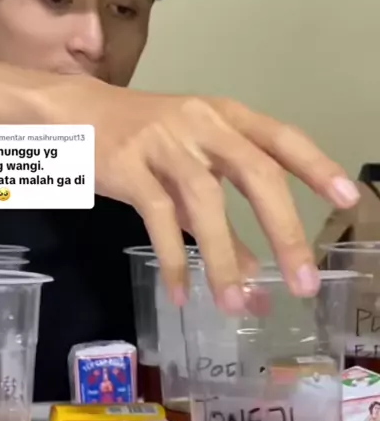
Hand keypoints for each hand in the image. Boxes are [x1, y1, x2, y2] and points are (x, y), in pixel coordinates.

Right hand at [47, 79, 358, 310]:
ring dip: (225, 259)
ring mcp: (164, 143)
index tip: (347, 200)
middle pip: (255, 172)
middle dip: (284, 231)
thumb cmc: (144, 143)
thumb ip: (226, 223)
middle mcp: (203, 124)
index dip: (316, 167)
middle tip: (302, 284)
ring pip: (205, 202)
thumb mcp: (191, 174)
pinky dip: (174, 260)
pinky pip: (157, 219)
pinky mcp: (128, 166)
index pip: (282, 139)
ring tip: (236, 306)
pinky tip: (181, 295)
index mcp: (226, 118)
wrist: (74, 114)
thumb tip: (257, 279)